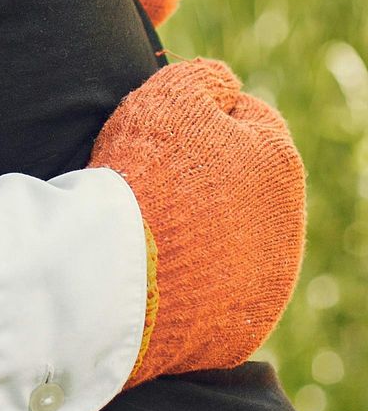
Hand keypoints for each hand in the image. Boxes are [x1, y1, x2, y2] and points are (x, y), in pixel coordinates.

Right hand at [89, 58, 304, 383]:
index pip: (250, 121)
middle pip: (246, 186)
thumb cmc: (145, 174)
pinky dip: (194, 285)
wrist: (121, 274)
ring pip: (235, 244)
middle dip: (210, 179)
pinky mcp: (241, 331)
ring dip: (205, 234)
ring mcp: (268, 285)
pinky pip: (216, 297)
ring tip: (151, 232)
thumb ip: (207, 79)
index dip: (203, 120)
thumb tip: (226, 87)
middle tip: (154, 183)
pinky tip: (155, 274)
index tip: (165, 135)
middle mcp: (288, 226)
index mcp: (280, 163)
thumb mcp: (171, 95)